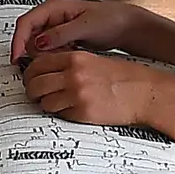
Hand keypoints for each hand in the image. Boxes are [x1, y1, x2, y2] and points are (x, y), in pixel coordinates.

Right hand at [11, 0, 148, 63]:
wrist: (127, 26)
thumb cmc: (111, 19)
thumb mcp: (85, 27)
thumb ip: (61, 34)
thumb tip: (39, 42)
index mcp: (55, 7)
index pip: (26, 22)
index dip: (18, 41)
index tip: (17, 57)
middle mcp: (53, 16)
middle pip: (29, 35)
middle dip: (36, 51)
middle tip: (52, 58)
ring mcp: (57, 27)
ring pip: (38, 45)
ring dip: (47, 54)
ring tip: (67, 55)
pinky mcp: (63, 38)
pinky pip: (50, 50)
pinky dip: (55, 56)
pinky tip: (70, 56)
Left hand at [20, 46, 172, 132]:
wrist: (145, 92)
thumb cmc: (123, 77)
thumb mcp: (93, 61)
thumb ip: (69, 64)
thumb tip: (44, 71)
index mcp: (75, 58)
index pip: (37, 64)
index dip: (29, 73)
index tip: (30, 78)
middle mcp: (73, 74)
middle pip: (34, 83)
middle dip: (31, 91)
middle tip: (36, 94)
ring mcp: (77, 94)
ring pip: (43, 102)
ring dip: (46, 104)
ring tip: (55, 103)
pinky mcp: (83, 112)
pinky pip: (59, 115)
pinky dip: (61, 114)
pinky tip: (71, 110)